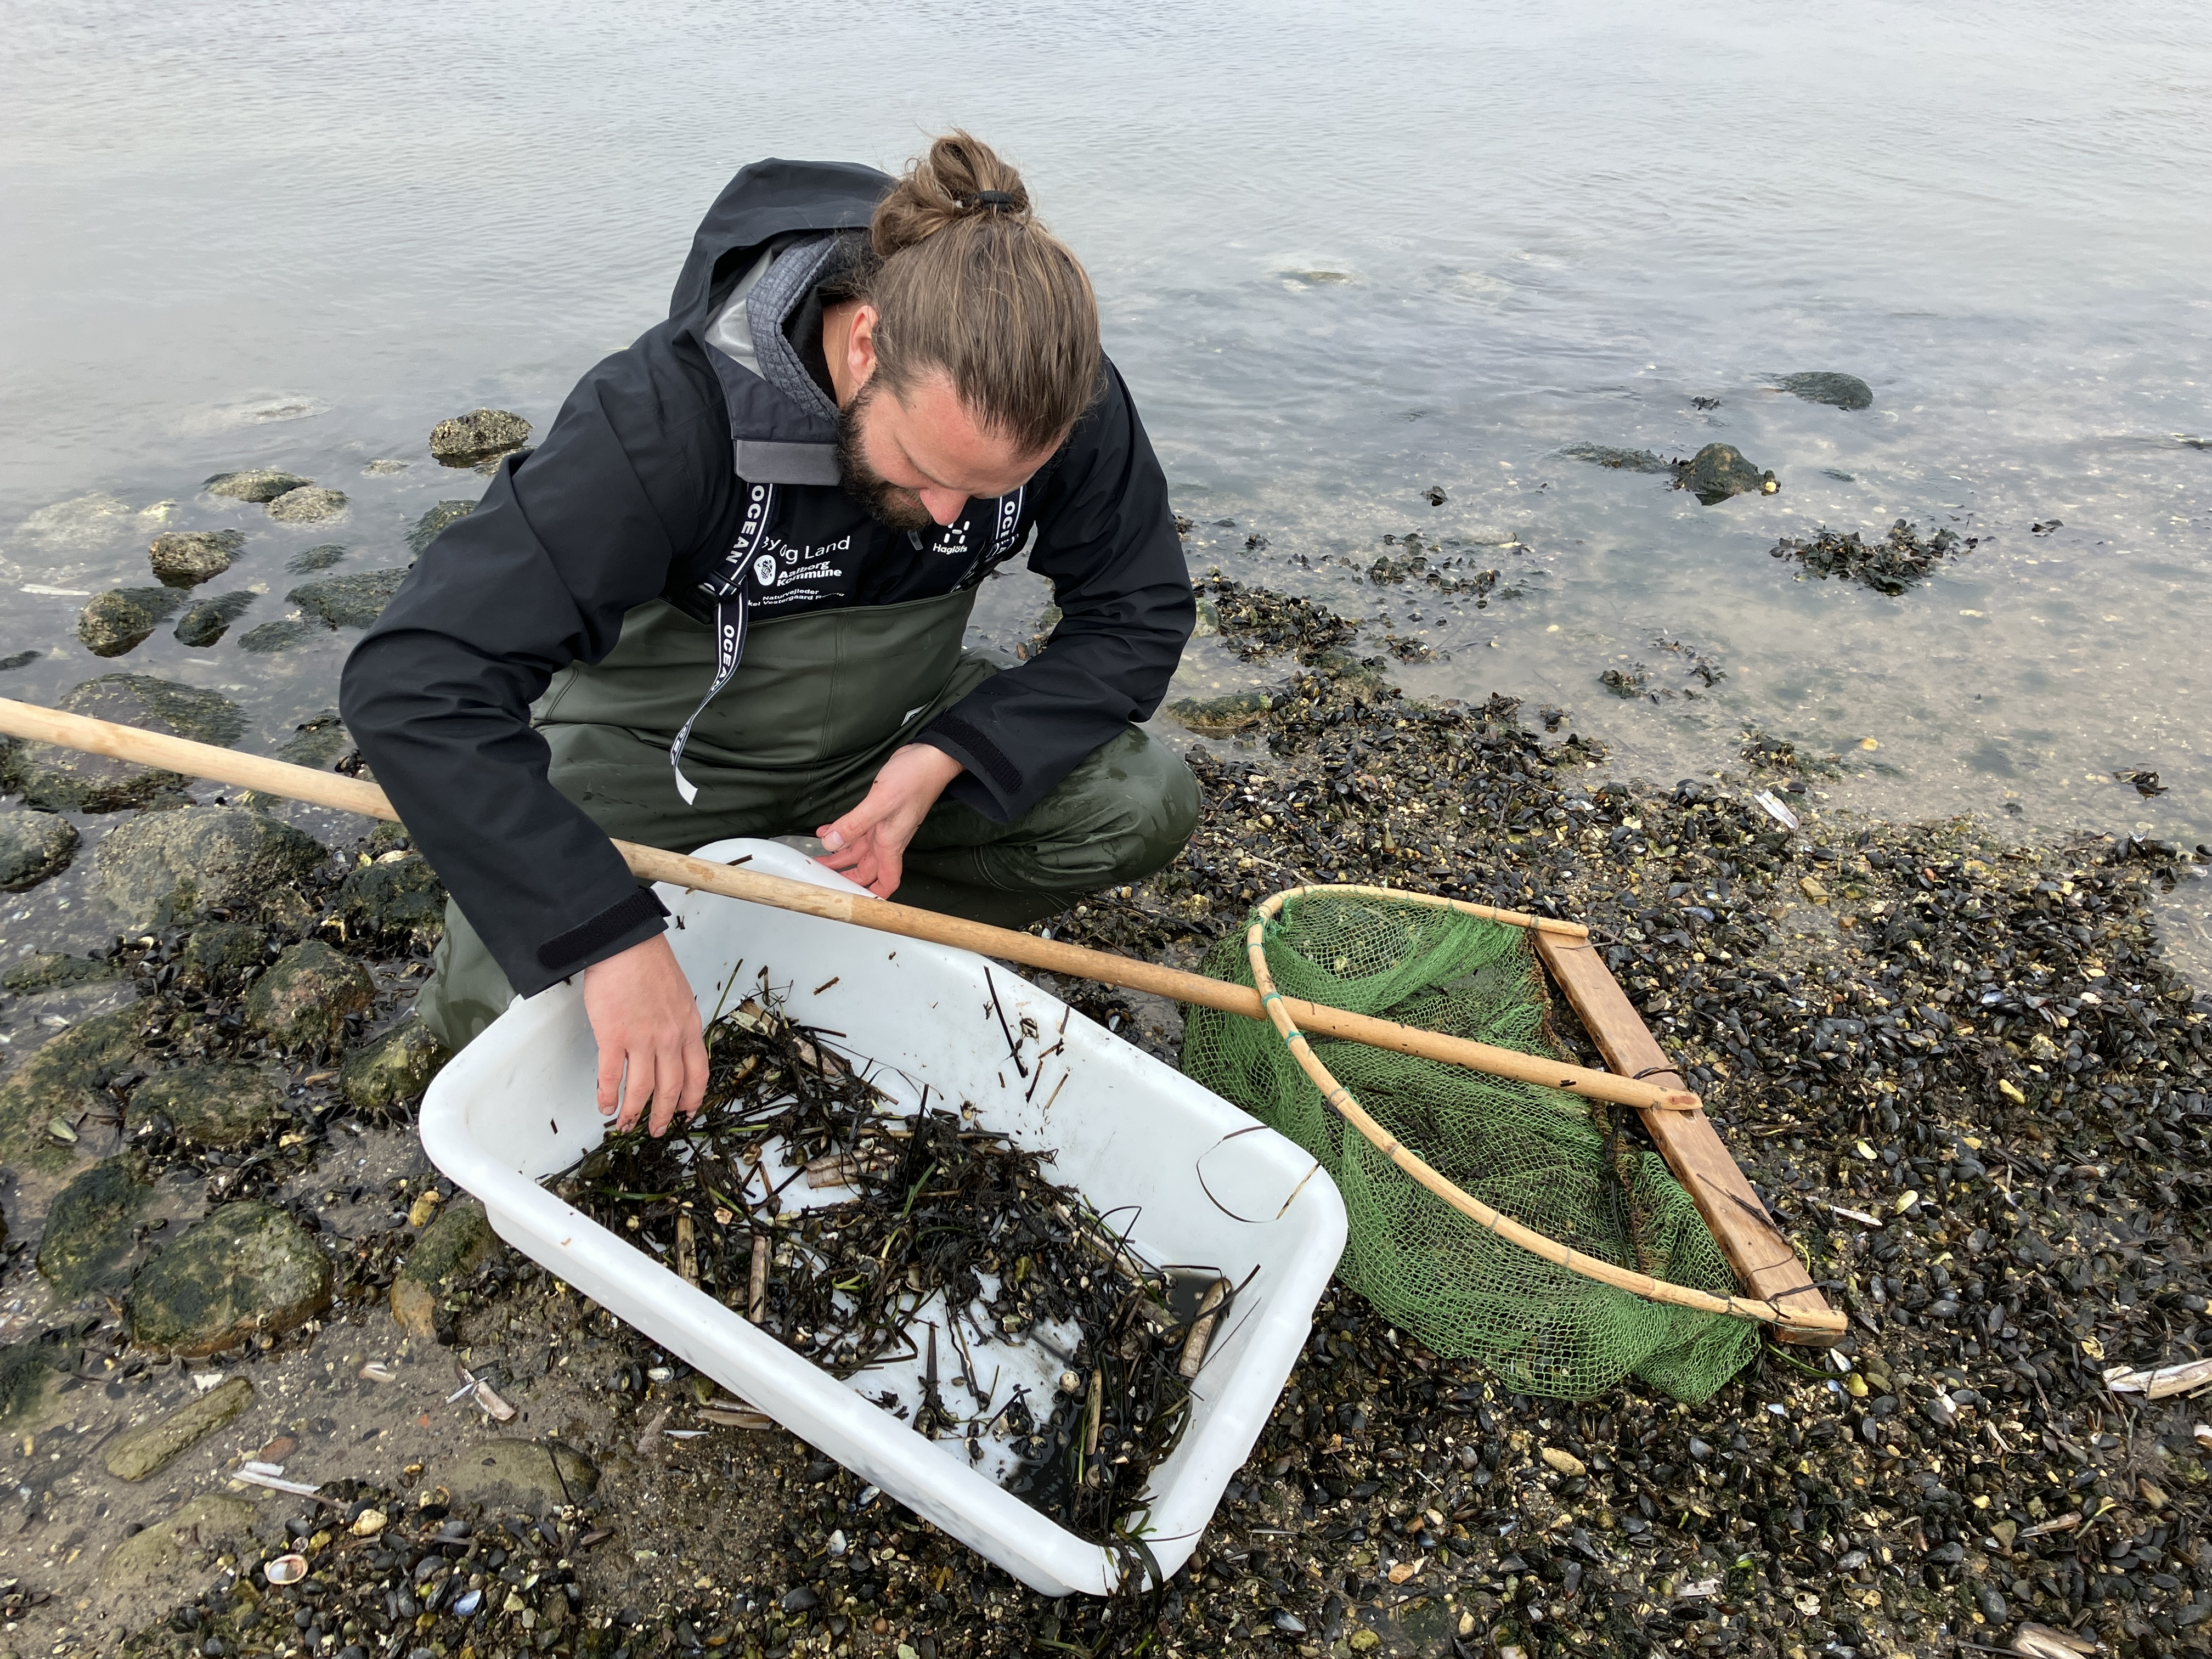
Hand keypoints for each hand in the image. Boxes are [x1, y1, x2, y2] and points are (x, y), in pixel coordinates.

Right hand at [582, 934, 706, 1136]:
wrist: (626, 944)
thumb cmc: (649, 963)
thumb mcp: (678, 995)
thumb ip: (677, 1022)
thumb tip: (671, 1042)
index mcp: (689, 1027)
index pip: (697, 1072)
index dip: (692, 1097)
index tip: (687, 1111)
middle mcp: (670, 1038)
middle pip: (671, 1087)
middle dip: (663, 1114)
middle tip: (657, 1129)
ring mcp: (642, 1039)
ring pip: (642, 1088)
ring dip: (634, 1112)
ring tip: (627, 1125)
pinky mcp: (613, 1036)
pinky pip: (611, 1076)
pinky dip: (608, 1096)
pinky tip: (605, 1106)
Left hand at [815, 743, 964, 897]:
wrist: (929, 757)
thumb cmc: (913, 781)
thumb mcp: (880, 803)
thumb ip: (853, 824)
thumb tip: (830, 844)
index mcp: (891, 843)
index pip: (887, 881)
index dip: (874, 896)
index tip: (855, 904)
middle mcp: (887, 839)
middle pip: (866, 869)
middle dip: (845, 876)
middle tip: (822, 878)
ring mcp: (883, 825)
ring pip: (858, 849)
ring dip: (839, 854)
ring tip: (817, 858)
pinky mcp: (878, 810)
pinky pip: (856, 828)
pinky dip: (841, 831)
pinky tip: (825, 831)